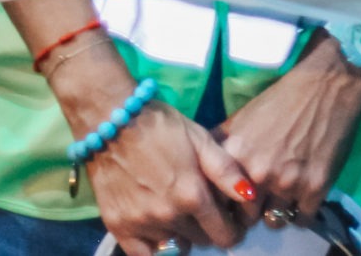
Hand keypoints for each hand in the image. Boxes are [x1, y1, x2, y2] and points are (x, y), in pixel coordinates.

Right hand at [46, 48, 257, 253]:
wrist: (109, 117)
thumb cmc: (160, 125)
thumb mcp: (200, 138)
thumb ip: (226, 170)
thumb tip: (250, 198)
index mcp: (192, 195)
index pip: (223, 235)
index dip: (231, 229)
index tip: (228, 219)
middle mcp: (168, 216)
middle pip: (200, 242)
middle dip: (206, 229)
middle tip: (201, 210)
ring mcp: (141, 223)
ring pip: (174, 246)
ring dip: (181, 235)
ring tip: (177, 213)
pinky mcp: (118, 226)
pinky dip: (155, 248)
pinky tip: (159, 232)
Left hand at [214, 33, 360, 222]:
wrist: (325, 86)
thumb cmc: (280, 99)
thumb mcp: (241, 118)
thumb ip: (222, 145)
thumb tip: (204, 169)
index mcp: (235, 155)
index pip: (217, 200)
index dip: (223, 203)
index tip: (229, 202)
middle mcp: (257, 173)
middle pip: (245, 216)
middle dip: (249, 211)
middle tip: (256, 202)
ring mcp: (287, 183)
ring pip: (273, 221)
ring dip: (275, 213)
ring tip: (279, 199)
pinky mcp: (315, 189)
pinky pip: (301, 219)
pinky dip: (299, 212)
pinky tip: (299, 198)